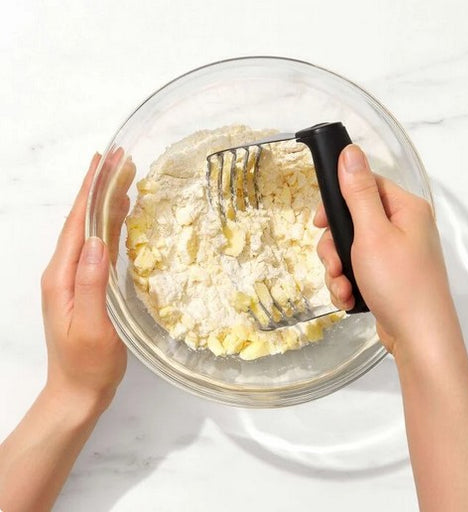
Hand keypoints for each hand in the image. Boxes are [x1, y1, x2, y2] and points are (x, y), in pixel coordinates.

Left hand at [41, 150, 133, 411]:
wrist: (77, 391)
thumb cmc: (88, 364)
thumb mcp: (91, 326)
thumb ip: (92, 283)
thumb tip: (99, 242)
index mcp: (62, 276)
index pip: (77, 223)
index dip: (91, 190)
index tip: (105, 160)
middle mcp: (63, 271)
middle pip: (82, 220)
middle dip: (99, 187)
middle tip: (121, 159)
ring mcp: (72, 277)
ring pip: (90, 230)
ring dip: (105, 202)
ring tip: (123, 178)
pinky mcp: (84, 285)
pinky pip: (96, 246)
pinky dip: (109, 225)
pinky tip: (120, 216)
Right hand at [314, 144, 451, 354]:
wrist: (418, 336)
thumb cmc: (399, 283)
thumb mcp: (372, 233)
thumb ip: (358, 192)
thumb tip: (350, 153)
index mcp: (405, 209)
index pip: (365, 186)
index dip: (338, 201)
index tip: (319, 221)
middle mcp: (402, 228)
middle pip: (352, 221)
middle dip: (334, 246)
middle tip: (333, 264)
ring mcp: (395, 254)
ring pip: (350, 249)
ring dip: (338, 269)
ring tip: (343, 287)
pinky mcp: (386, 276)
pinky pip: (356, 270)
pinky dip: (348, 283)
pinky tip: (349, 298)